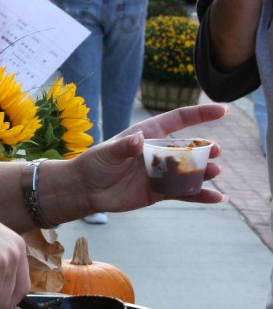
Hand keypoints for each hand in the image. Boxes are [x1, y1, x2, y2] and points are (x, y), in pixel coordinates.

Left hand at [67, 103, 227, 213]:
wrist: (86, 189)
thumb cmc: (95, 164)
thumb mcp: (108, 153)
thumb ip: (124, 147)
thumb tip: (138, 140)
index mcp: (149, 134)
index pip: (179, 119)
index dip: (201, 114)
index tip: (222, 110)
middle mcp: (158, 151)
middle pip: (188, 147)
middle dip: (204, 148)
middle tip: (215, 151)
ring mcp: (161, 172)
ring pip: (189, 170)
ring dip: (204, 171)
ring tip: (215, 171)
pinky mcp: (159, 191)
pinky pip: (184, 192)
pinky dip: (201, 195)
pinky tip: (218, 198)